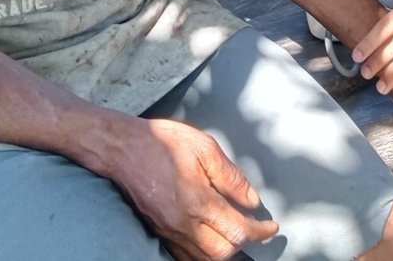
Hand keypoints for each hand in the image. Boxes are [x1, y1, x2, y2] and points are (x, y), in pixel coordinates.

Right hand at [107, 118, 277, 260]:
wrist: (122, 148)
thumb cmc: (160, 143)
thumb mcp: (204, 147)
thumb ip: (231, 176)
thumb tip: (251, 198)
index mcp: (197, 201)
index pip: (238, 230)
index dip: (260, 232)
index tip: (270, 227)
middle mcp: (182, 223)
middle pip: (222, 253)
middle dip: (243, 244)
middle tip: (256, 230)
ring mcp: (169, 231)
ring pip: (203, 259)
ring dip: (224, 251)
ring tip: (235, 234)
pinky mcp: (159, 232)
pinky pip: (184, 255)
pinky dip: (202, 253)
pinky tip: (210, 239)